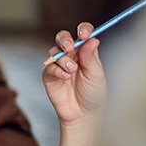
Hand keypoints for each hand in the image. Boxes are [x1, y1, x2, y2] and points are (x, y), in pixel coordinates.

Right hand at [43, 22, 106, 145]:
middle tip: (70, 47)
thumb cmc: (94, 95)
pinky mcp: (49, 76)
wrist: (82, 114)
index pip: (83, 35)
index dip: (83, 30)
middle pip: (63, 39)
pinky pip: (48, 66)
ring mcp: (58, 65)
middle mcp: (71, 57)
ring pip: (53, 51)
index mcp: (86, 53)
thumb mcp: (96, 74)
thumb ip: (91, 57)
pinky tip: (64, 77)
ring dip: (62, 58)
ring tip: (71, 70)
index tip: (84, 33)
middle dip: (65, 39)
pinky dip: (56, 70)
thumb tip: (92, 40)